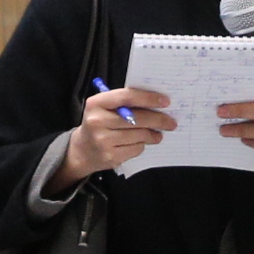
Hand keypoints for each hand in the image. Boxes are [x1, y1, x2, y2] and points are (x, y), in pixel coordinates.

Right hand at [48, 84, 171, 190]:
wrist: (82, 150)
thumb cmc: (99, 123)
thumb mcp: (104, 108)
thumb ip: (125, 102)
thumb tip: (157, 103)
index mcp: (96, 103)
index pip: (127, 97)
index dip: (148, 98)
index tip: (165, 101)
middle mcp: (97, 121)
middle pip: (136, 119)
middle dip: (158, 120)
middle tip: (171, 122)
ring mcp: (103, 141)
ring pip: (139, 135)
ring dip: (152, 135)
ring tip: (157, 134)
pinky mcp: (110, 156)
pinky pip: (136, 149)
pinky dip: (142, 145)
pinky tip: (140, 143)